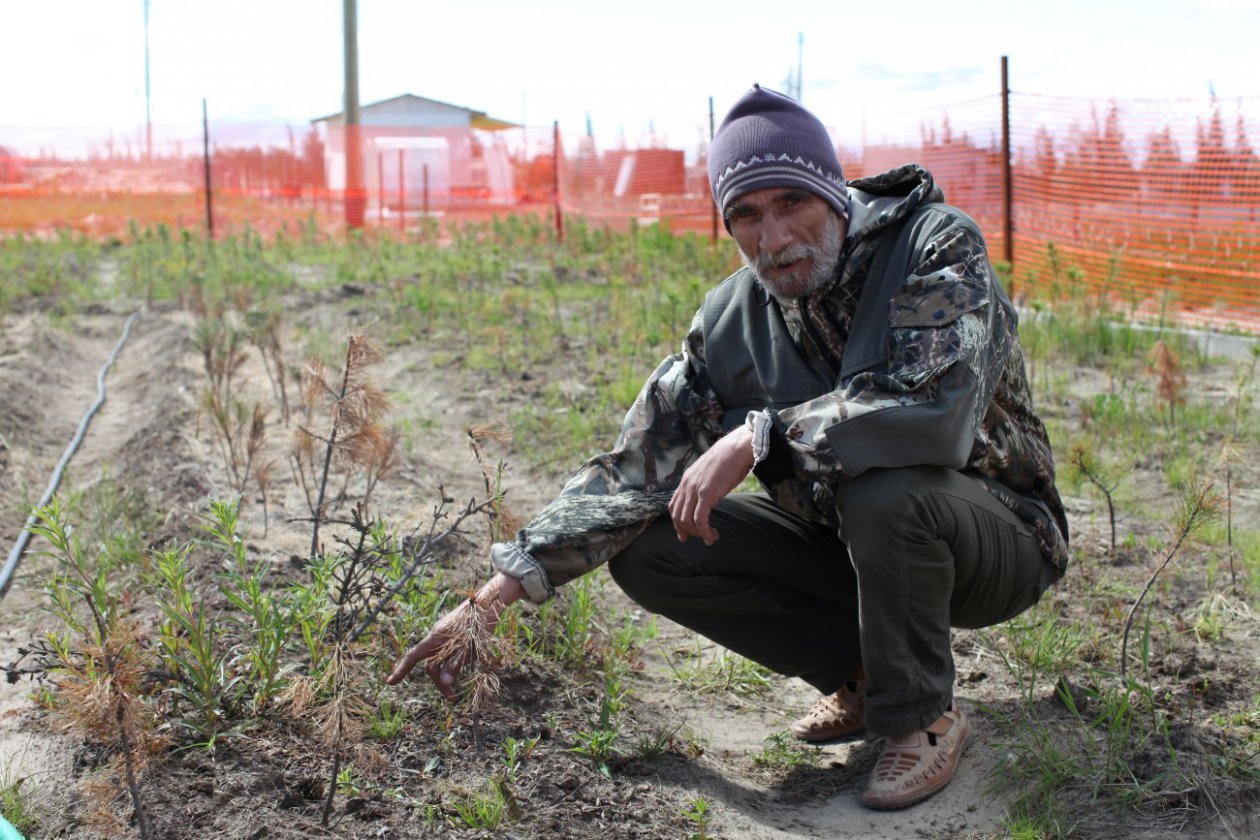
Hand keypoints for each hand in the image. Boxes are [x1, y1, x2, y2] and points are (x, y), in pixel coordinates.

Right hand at [385, 572, 523, 699]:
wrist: (489, 602)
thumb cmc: (479, 623)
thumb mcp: (469, 647)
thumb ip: (455, 665)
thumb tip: (444, 683)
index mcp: (436, 638)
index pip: (414, 656)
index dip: (401, 669)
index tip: (390, 682)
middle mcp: (437, 637)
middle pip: (431, 664)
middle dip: (439, 681)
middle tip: (453, 697)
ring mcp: (446, 635)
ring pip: (442, 659)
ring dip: (450, 671)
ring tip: (468, 675)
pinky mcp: (454, 634)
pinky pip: (450, 652)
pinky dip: (456, 661)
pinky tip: (471, 659)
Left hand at [668, 425, 754, 544]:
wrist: (737, 448)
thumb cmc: (730, 458)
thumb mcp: (710, 471)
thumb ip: (704, 482)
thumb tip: (709, 493)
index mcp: (687, 479)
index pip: (674, 505)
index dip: (677, 521)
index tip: (684, 533)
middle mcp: (687, 484)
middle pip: (677, 515)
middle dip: (685, 530)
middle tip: (696, 539)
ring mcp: (695, 489)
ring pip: (686, 520)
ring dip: (697, 533)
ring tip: (710, 537)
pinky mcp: (706, 494)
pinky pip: (700, 520)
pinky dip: (705, 532)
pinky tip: (712, 537)